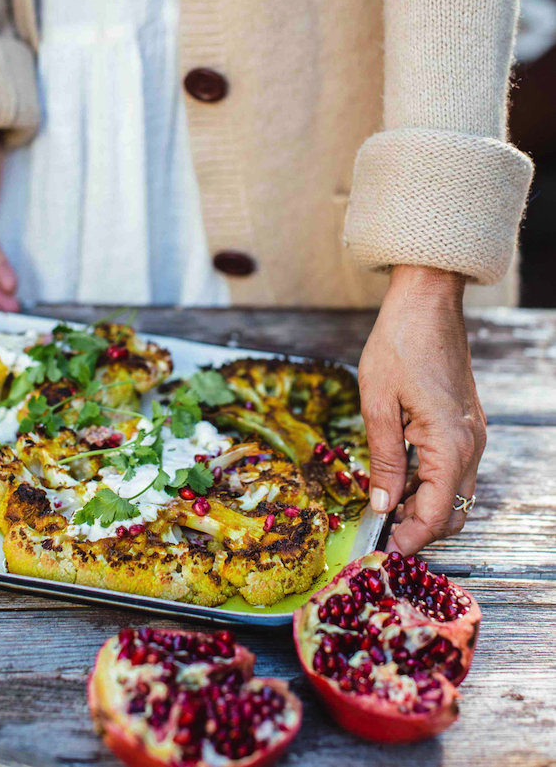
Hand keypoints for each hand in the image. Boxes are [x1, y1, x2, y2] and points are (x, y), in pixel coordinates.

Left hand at [358, 264, 485, 554]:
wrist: (427, 301)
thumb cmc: (399, 344)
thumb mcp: (378, 404)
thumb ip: (383, 460)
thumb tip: (382, 505)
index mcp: (450, 443)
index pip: (437, 515)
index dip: (409, 538)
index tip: (381, 549)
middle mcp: (470, 444)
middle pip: (453, 512)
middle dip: (418, 527)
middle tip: (378, 527)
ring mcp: (472, 433)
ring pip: (455, 492)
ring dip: (423, 505)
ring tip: (382, 501)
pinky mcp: (465, 423)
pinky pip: (453, 468)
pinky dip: (429, 482)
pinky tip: (398, 475)